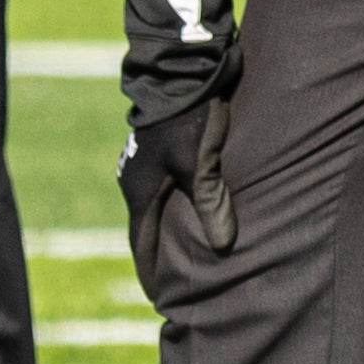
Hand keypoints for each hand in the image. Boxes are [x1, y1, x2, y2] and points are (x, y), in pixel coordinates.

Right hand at [119, 96, 235, 293]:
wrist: (185, 63)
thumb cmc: (189, 115)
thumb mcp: (201, 162)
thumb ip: (211, 203)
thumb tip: (222, 247)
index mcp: (141, 190)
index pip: (141, 244)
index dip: (150, 273)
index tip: (158, 299)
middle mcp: (140, 179)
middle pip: (150, 228)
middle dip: (162, 256)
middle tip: (177, 284)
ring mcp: (151, 161)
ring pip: (162, 205)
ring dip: (173, 229)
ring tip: (193, 253)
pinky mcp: (168, 146)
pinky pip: (173, 186)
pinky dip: (184, 205)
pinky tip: (202, 208)